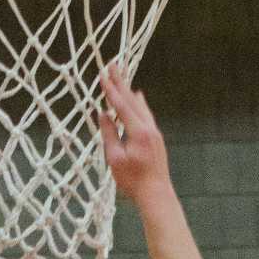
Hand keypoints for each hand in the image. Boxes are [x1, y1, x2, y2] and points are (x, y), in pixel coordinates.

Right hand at [99, 63, 169, 203]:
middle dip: (120, 82)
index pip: (121, 105)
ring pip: (140, 106)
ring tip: (123, 77)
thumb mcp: (114, 159)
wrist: (156, 194)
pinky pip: (146, 114)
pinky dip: (140, 103)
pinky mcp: (156, 138)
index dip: (110, 90)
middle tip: (112, 65)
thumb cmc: (133, 181)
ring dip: (129, 91)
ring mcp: (155, 132)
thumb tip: (103, 114)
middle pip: (132, 100)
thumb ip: (109, 134)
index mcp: (138, 132)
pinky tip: (139, 98)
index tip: (102, 75)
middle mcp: (149, 128)